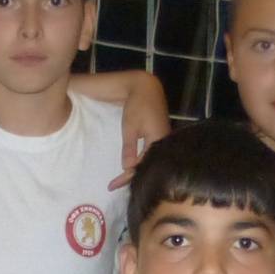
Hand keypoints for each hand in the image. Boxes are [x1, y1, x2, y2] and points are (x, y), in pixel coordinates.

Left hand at [109, 73, 169, 190]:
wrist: (147, 88)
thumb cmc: (138, 105)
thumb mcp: (130, 127)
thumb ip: (129, 148)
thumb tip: (127, 168)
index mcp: (157, 142)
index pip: (141, 167)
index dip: (126, 177)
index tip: (111, 186)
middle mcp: (162, 144)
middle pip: (147, 166)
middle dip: (131, 177)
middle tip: (114, 186)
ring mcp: (162, 140)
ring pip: (149, 161)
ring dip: (136, 170)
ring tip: (122, 180)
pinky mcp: (159, 136)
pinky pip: (150, 154)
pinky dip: (141, 161)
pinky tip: (134, 166)